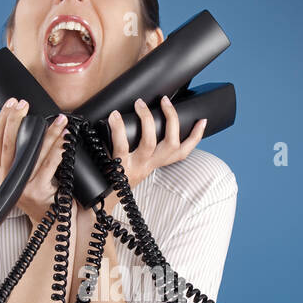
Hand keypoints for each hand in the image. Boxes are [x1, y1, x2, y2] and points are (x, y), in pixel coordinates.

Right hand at [0, 97, 71, 225]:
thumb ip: (20, 159)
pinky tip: (65, 140)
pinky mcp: (38, 192)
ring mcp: (21, 188)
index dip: (2, 121)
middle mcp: (7, 182)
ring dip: (47, 133)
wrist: (53, 227)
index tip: (11, 103)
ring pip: (32, 153)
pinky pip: (49, 165)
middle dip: (16, 119)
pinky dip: (58, 150)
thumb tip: (27, 128)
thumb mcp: (24, 179)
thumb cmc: (43, 199)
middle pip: (9, 144)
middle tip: (24, 103)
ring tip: (58, 119)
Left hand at [106, 95, 206, 209]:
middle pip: (172, 144)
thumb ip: (142, 149)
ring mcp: (135, 166)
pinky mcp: (118, 166)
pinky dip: (118, 129)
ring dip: (147, 119)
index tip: (202, 121)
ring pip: (150, 143)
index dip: (195, 137)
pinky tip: (115, 116)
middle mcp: (149, 165)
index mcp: (156, 163)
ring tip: (140, 103)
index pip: (182, 152)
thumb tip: (144, 121)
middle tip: (165, 101)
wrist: (100, 201)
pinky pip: (121, 146)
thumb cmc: (116, 176)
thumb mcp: (135, 163)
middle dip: (172, 119)